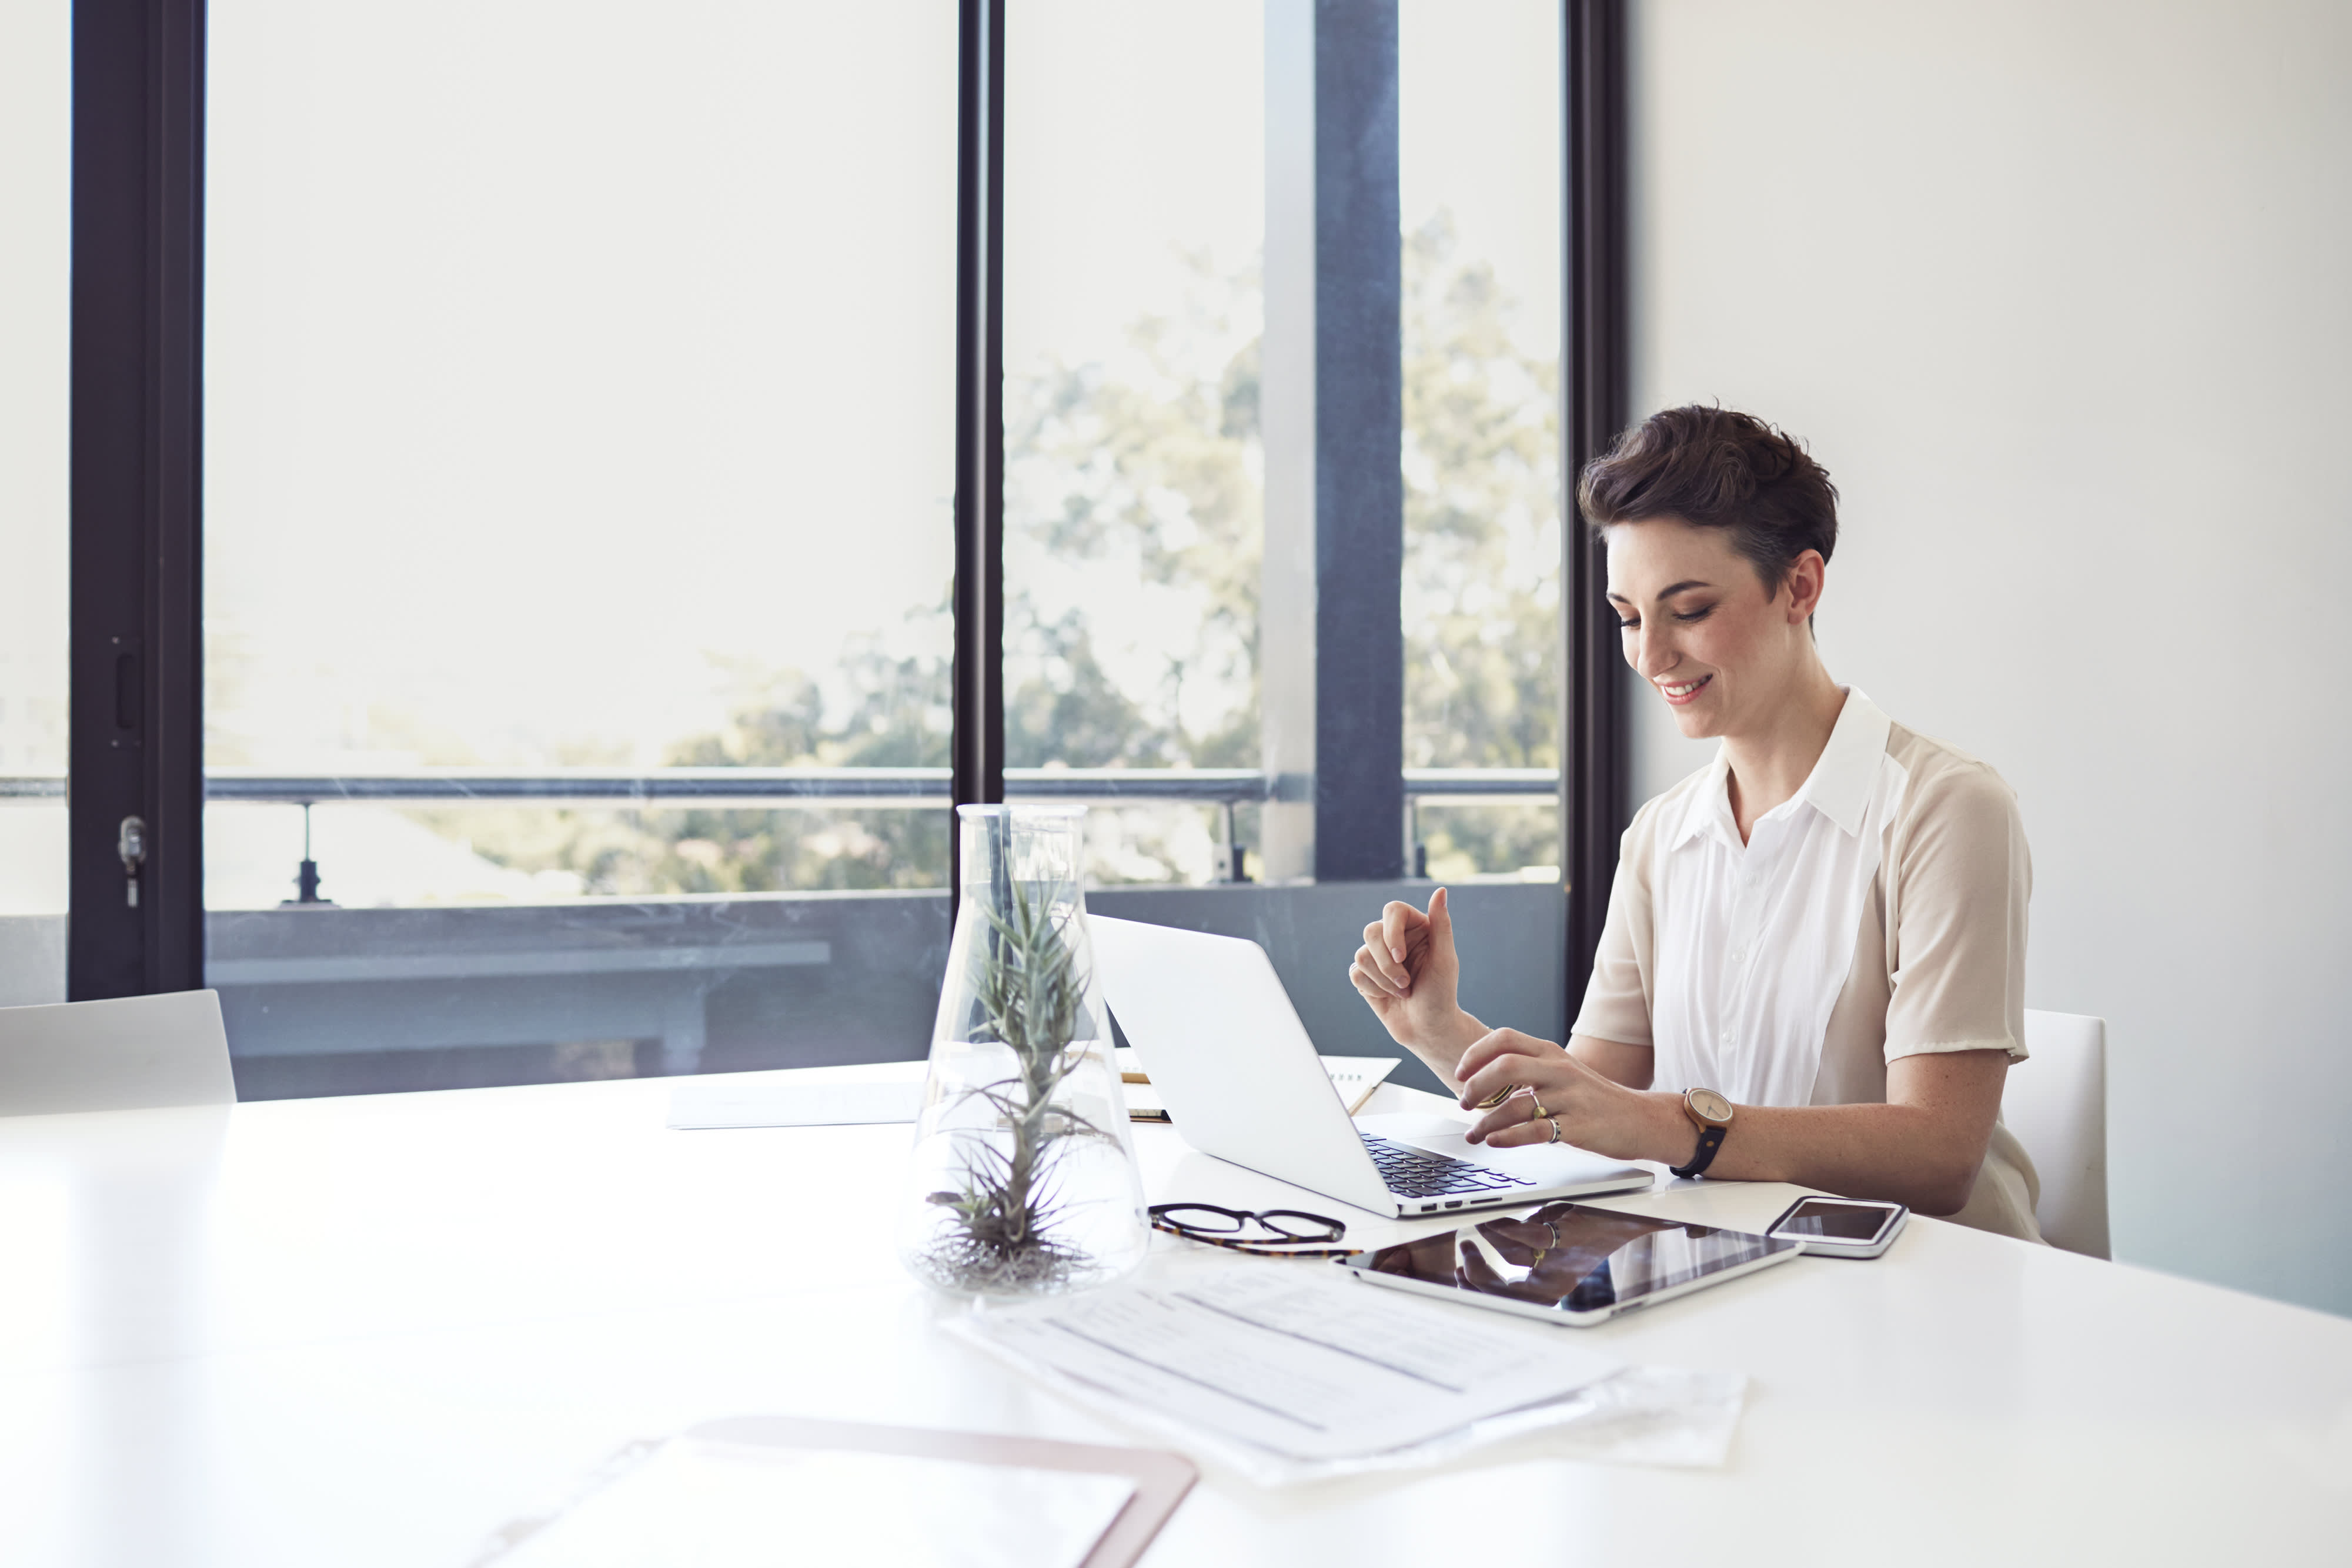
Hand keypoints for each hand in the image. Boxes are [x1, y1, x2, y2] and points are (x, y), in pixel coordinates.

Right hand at [1347, 887, 1468, 1053]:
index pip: (1392, 910)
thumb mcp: (1445, 960)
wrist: (1428, 1030)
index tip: (1401, 956)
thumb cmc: (1441, 994)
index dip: (1392, 931)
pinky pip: (1355, 973)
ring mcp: (1378, 956)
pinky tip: (1389, 997)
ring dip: (1383, 980)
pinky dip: (1373, 988)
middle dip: (1387, 963)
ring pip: (1361, 955)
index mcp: (1416, 927)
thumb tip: (1441, 890)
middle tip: (1406, 982)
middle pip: (1371, 931)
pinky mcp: (1365, 975)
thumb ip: (1442, 924)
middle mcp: (1395, 938)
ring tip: (1403, 992)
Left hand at [1453, 1028, 1667, 1161]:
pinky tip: (1495, 1141)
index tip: (1460, 1073)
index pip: (1505, 1038)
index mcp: (1551, 1052)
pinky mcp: (1578, 1126)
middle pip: (1505, 1066)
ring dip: (1486, 1122)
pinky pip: (1535, 1131)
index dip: (1475, 1053)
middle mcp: (1559, 1069)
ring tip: (1474, 1134)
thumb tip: (1483, 1080)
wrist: (1640, 1119)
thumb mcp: (1563, 1072)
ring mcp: (1570, 1097)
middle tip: (1464, 1103)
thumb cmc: (1594, 1098)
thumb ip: (1529, 1070)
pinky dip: (1508, 1137)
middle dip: (1475, 1086)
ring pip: (1516, 1105)